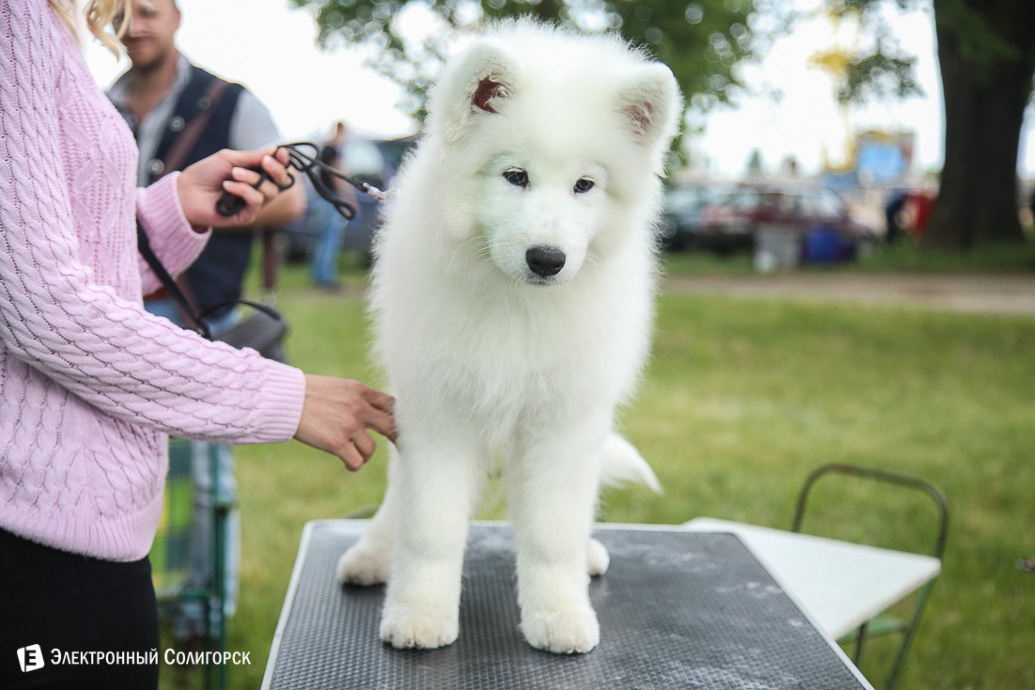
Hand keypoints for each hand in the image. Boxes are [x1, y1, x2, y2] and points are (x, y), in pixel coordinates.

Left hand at [177, 147, 292, 227]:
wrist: (187, 191)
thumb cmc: (206, 173)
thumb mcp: (230, 159)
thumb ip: (253, 157)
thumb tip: (276, 150)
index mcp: (256, 173)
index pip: (278, 169)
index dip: (283, 161)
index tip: (280, 153)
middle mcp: (259, 188)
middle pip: (281, 182)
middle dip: (276, 170)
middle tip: (265, 162)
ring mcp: (254, 202)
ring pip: (269, 191)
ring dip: (252, 179)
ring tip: (233, 174)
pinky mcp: (247, 214)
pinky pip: (256, 201)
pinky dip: (243, 190)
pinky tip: (228, 186)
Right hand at [294, 375, 397, 470]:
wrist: (283, 400)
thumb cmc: (306, 394)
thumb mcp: (338, 387)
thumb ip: (357, 398)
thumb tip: (372, 412)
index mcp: (360, 390)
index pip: (391, 404)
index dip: (398, 418)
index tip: (399, 428)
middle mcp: (359, 407)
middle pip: (391, 426)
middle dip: (397, 438)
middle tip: (400, 447)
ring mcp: (349, 425)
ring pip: (372, 449)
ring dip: (365, 455)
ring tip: (354, 455)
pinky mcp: (337, 442)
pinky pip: (357, 462)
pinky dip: (353, 465)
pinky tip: (347, 463)